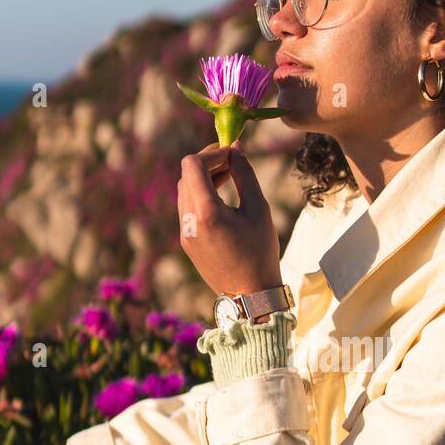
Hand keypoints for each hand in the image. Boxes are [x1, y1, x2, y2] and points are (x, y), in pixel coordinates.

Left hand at [177, 141, 281, 296]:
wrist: (251, 295)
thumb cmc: (260, 252)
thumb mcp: (259, 209)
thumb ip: (245, 175)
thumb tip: (235, 149)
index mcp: (207, 213)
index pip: (192, 165)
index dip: (211, 154)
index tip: (231, 155)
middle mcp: (189, 222)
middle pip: (186, 176)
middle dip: (207, 164)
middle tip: (232, 163)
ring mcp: (184, 233)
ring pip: (184, 191)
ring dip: (203, 179)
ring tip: (229, 178)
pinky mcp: (186, 242)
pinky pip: (187, 208)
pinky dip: (201, 196)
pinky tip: (222, 200)